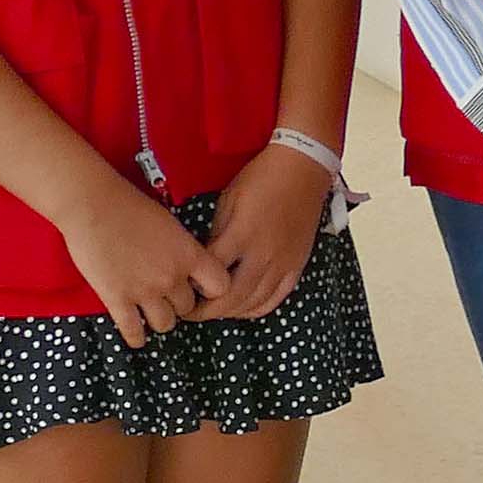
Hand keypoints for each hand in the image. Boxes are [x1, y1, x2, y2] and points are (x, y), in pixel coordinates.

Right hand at [60, 178, 234, 350]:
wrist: (93, 204)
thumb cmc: (130, 206)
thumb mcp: (170, 225)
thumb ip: (182, 249)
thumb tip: (189, 265)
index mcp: (190, 255)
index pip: (221, 286)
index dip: (212, 290)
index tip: (201, 287)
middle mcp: (172, 277)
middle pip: (188, 307)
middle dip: (179, 304)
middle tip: (168, 298)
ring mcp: (145, 290)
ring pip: (165, 324)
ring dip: (160, 319)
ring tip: (152, 313)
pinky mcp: (117, 298)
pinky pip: (133, 330)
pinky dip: (136, 337)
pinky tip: (136, 336)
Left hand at [202, 143, 331, 319]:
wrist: (303, 169)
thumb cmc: (262, 178)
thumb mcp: (229, 199)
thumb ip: (217, 233)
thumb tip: (204, 259)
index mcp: (242, 234)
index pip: (211, 273)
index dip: (192, 286)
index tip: (179, 289)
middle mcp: (264, 254)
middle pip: (232, 297)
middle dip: (207, 311)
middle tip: (190, 313)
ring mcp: (283, 263)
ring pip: (254, 303)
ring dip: (230, 312)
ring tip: (213, 310)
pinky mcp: (297, 265)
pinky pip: (276, 298)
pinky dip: (257, 309)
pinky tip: (242, 308)